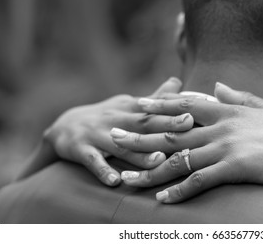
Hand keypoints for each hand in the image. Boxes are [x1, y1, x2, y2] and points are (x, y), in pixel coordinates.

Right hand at [18, 77, 193, 185]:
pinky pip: (92, 160)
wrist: (63, 126)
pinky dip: (103, 170)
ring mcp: (97, 134)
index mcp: (130, 108)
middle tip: (189, 124)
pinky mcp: (80, 149)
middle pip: (144, 122)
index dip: (177, 107)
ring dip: (140, 152)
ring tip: (159, 159)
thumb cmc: (106, 116)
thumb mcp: (128, 104)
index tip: (199, 106)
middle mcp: (116, 119)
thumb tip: (178, 81)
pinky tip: (115, 181)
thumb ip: (154, 97)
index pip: (156, 107)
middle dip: (166, 123)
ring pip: (121, 144)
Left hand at [112, 82, 262, 200]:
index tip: (136, 105)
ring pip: (179, 158)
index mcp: (229, 110)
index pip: (185, 105)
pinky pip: (200, 181)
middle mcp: (223, 126)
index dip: (158, 105)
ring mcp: (227, 146)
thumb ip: (239, 97)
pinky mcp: (235, 168)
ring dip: (151, 169)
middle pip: (172, 131)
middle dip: (140, 135)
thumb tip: (219, 85)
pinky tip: (162, 199)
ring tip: (128, 176)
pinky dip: (179, 190)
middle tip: (113, 136)